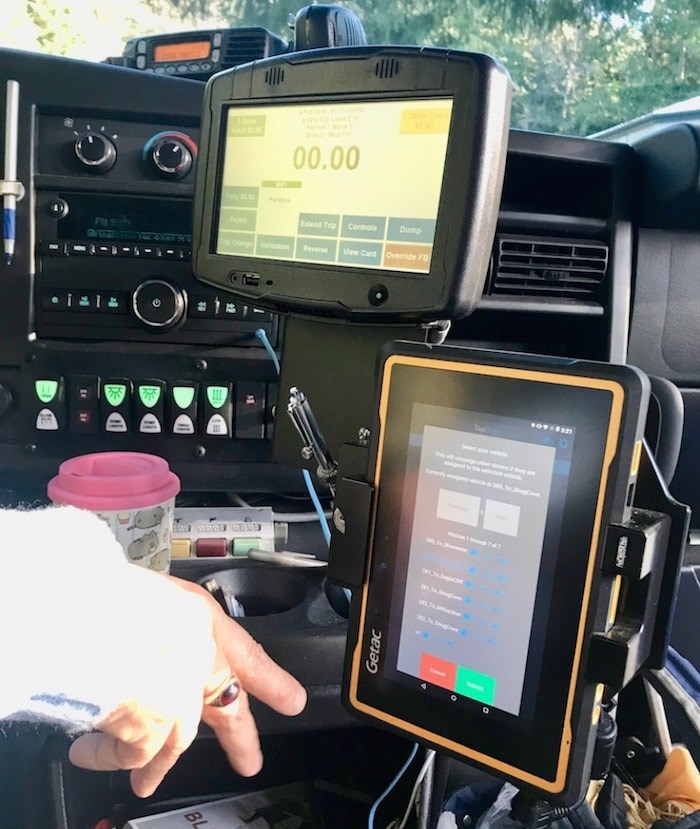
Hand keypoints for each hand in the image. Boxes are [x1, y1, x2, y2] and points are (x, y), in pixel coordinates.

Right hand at [68, 573, 306, 796]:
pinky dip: (107, 756)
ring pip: (178, 742)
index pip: (246, 653)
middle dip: (239, 736)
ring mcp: (182, 698)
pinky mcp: (155, 729)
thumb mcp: (140, 592)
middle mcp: (201, 660)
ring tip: (144, 782)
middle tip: (250, 761)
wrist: (84, 615)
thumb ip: (153, 624)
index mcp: (199, 618)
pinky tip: (88, 754)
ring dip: (156, 765)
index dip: (271, 680)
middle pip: (229, 706)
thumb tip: (138, 644)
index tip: (291, 700)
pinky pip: (134, 755)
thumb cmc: (103, 595)